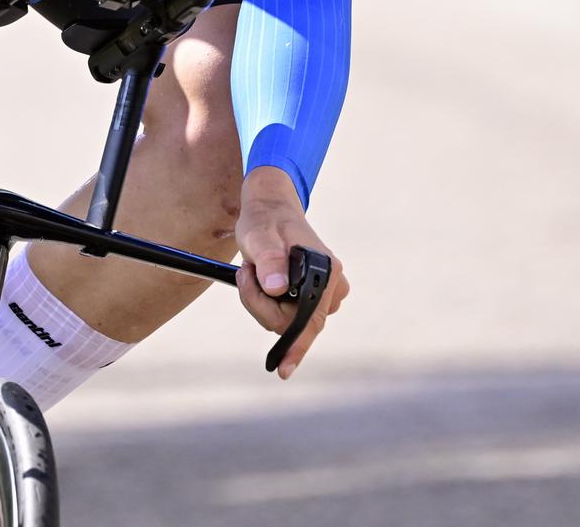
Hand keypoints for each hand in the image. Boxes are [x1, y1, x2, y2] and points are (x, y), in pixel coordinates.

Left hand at [234, 167, 350, 379]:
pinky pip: (286, 316)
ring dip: (262, 302)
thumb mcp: (260, 236)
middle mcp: (332, 283)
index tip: (284, 370)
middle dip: (261, 305)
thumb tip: (277, 288)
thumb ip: (269, 260)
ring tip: (254, 270)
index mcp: (325, 269)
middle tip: (247, 274)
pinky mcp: (313, 296)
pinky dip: (267, 303)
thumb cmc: (265, 220)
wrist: (270, 208)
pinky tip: (261, 280)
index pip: (312, 319)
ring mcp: (324, 291)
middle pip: (293, 323)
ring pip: (287, 322)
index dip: (297, 346)